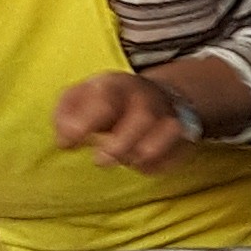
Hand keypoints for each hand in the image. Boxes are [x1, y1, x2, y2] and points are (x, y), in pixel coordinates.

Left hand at [52, 73, 194, 171]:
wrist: (154, 96)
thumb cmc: (107, 102)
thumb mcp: (80, 96)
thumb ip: (65, 115)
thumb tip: (65, 141)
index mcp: (117, 84)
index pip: (105, 102)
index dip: (84, 126)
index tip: (69, 143)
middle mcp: (148, 97)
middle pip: (142, 120)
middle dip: (118, 146)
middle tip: (101, 160)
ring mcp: (169, 115)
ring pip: (162, 138)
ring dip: (137, 156)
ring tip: (124, 159)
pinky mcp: (185, 135)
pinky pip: (174, 155)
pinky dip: (155, 165)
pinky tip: (140, 162)